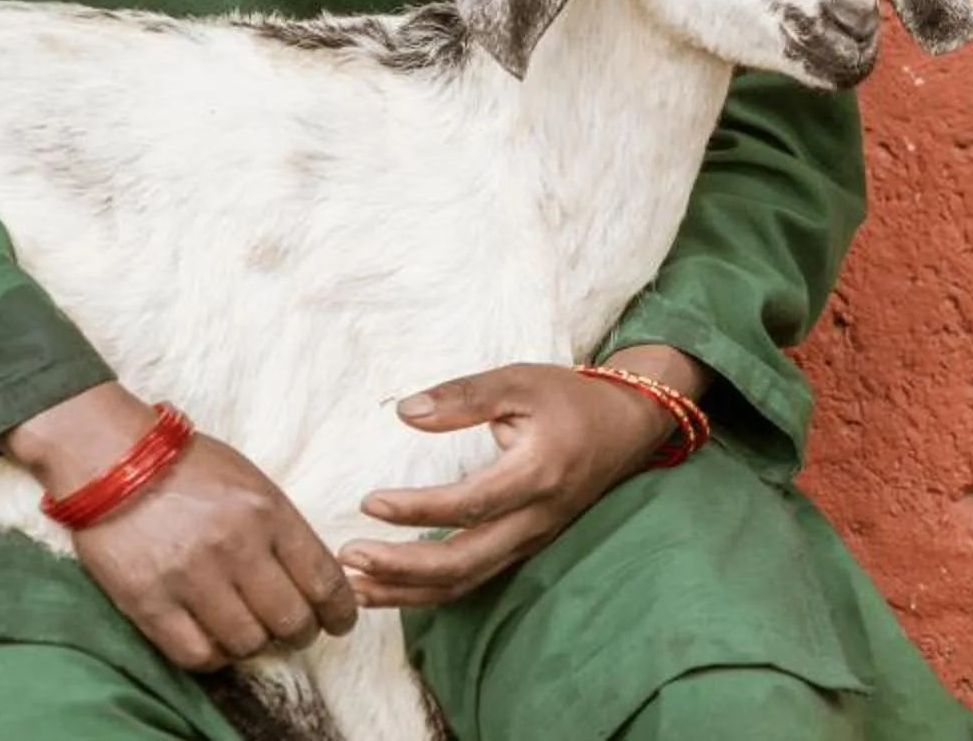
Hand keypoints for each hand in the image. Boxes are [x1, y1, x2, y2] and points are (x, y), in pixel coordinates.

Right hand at [5, 383, 357, 669]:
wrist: (111, 458)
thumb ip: (281, 527)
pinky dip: (214, 658)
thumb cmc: (187, 466)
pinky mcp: (149, 602)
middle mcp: (236, 548)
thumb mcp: (251, 481)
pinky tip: (216, 643)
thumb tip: (312, 575)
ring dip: (256, 645)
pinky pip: (196, 654)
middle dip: (302, 633)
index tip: (339, 622)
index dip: (340, 611)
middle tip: (296, 632)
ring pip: (247, 642)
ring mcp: (192, 578)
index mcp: (269, 512)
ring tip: (252, 634)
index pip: (323, 579)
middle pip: (290, 619)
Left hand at [338, 350, 699, 609]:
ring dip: (407, 591)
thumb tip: (406, 412)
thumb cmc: (568, 399)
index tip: (369, 502)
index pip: (471, 504)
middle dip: (401, 567)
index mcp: (538, 473)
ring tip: (354, 586)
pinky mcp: (521, 548)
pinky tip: (387, 586)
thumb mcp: (520, 380)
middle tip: (349, 557)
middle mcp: (536, 519)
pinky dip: (425, 591)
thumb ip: (464, 396)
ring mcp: (530, 540)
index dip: (418, 509)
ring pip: (464, 583)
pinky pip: (471, 580)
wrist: (624, 427)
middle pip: (464, 561)